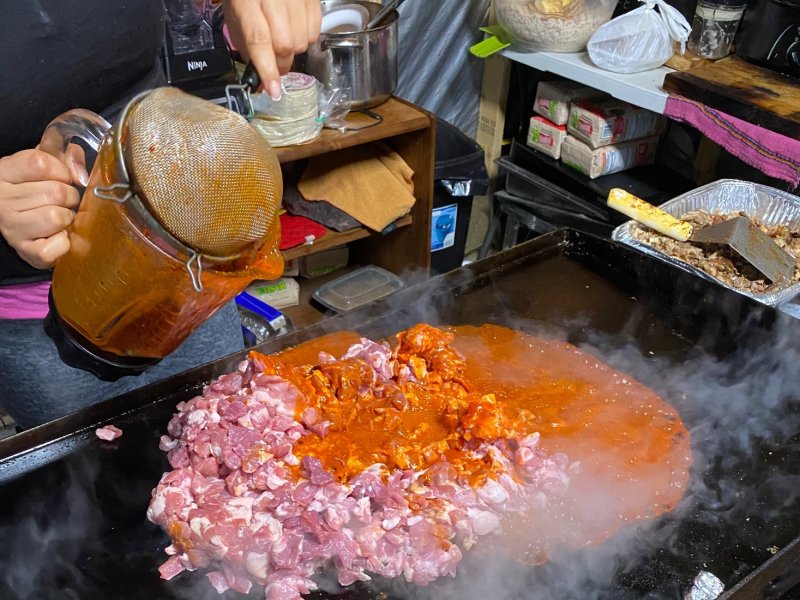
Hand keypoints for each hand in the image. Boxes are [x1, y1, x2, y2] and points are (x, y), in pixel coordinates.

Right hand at [0, 145, 86, 268]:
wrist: (22, 228)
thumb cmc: (37, 193)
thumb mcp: (46, 167)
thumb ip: (66, 158)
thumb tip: (80, 173)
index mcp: (3, 173)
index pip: (39, 162)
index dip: (62, 170)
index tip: (64, 177)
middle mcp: (2, 200)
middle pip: (55, 192)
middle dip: (70, 197)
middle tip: (64, 202)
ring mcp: (11, 227)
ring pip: (57, 217)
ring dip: (67, 218)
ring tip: (59, 218)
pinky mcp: (27, 251)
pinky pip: (59, 244)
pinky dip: (65, 242)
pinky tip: (56, 236)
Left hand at [222, 0, 321, 99]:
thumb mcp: (235, 14)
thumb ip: (247, 45)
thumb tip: (260, 79)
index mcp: (247, 1)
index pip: (259, 40)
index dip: (267, 69)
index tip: (273, 91)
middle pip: (285, 44)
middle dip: (281, 64)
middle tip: (276, 68)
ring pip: (303, 41)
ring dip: (294, 51)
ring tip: (284, 41)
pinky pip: (315, 31)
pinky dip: (306, 38)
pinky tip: (296, 29)